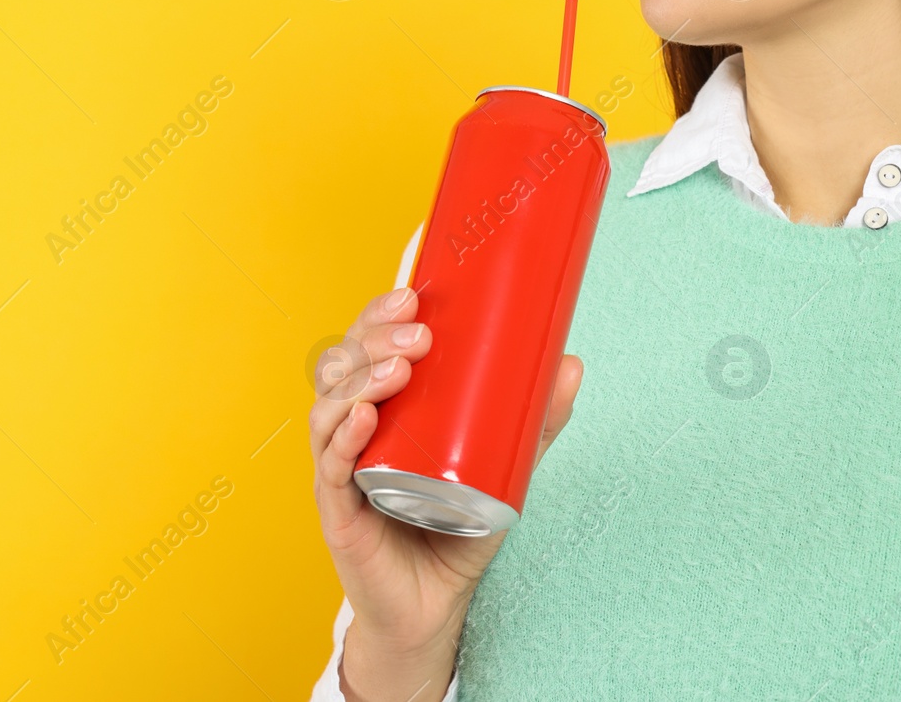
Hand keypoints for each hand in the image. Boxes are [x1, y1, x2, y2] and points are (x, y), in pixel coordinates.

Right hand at [310, 285, 584, 700]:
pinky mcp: (338, 512)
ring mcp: (340, 468)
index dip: (379, 314)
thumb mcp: (504, 465)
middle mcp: (354, 429)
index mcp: (384, 406)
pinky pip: (329, 467)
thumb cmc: (457, 528)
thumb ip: (535, 421)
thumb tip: (571, 363)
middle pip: (342, 365)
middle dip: (374, 339)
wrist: (436, 606)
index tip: (412, 293)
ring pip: (329, 406)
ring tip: (399, 370)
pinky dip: (343, 436)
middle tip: (421, 335)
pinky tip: (364, 417)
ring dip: (360, 379)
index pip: (367, 344)